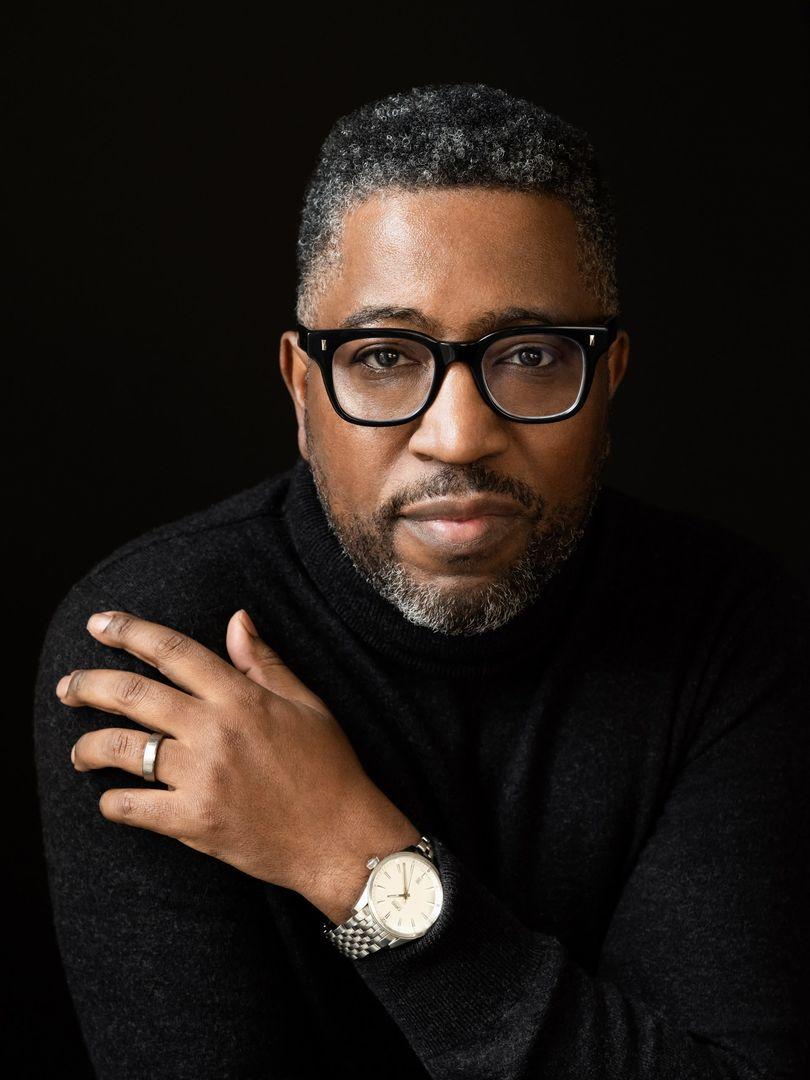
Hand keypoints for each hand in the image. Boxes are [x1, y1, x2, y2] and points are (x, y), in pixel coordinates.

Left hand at [57, 608, 418, 913]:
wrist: (341, 838)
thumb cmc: (329, 768)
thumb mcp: (306, 703)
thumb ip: (264, 662)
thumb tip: (237, 619)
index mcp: (240, 697)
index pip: (172, 651)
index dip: (130, 632)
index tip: (101, 624)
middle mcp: (214, 730)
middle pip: (133, 694)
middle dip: (88, 684)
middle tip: (68, 686)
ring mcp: (201, 777)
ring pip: (122, 749)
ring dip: (88, 747)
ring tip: (80, 752)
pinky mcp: (194, 821)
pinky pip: (133, 807)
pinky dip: (113, 802)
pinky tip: (112, 799)